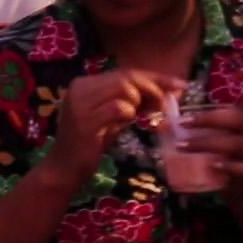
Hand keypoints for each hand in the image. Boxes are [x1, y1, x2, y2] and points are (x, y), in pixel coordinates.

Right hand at [46, 68, 185, 183]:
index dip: (154, 77)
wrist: (64, 169)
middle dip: (153, 88)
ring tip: (144, 116)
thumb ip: (130, 101)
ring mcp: (80, 104)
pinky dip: (129, 114)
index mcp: (83, 84)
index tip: (178, 85)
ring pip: (123, 88)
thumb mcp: (111, 117)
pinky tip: (128, 123)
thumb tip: (167, 90)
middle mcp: (78, 88)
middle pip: (126, 77)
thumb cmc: (90, 144)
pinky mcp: (85, 121)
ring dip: (140, 102)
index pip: (124, 72)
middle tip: (167, 104)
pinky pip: (118, 108)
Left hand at [182, 60, 242, 202]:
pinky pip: (242, 168)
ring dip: (206, 144)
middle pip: (236, 119)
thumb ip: (197, 125)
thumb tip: (163, 115)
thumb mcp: (216, 135)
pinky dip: (227, 167)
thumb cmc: (224, 153)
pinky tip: (213, 166)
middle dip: (207, 119)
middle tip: (183, 122)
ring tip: (182, 146)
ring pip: (234, 144)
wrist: (242, 185)